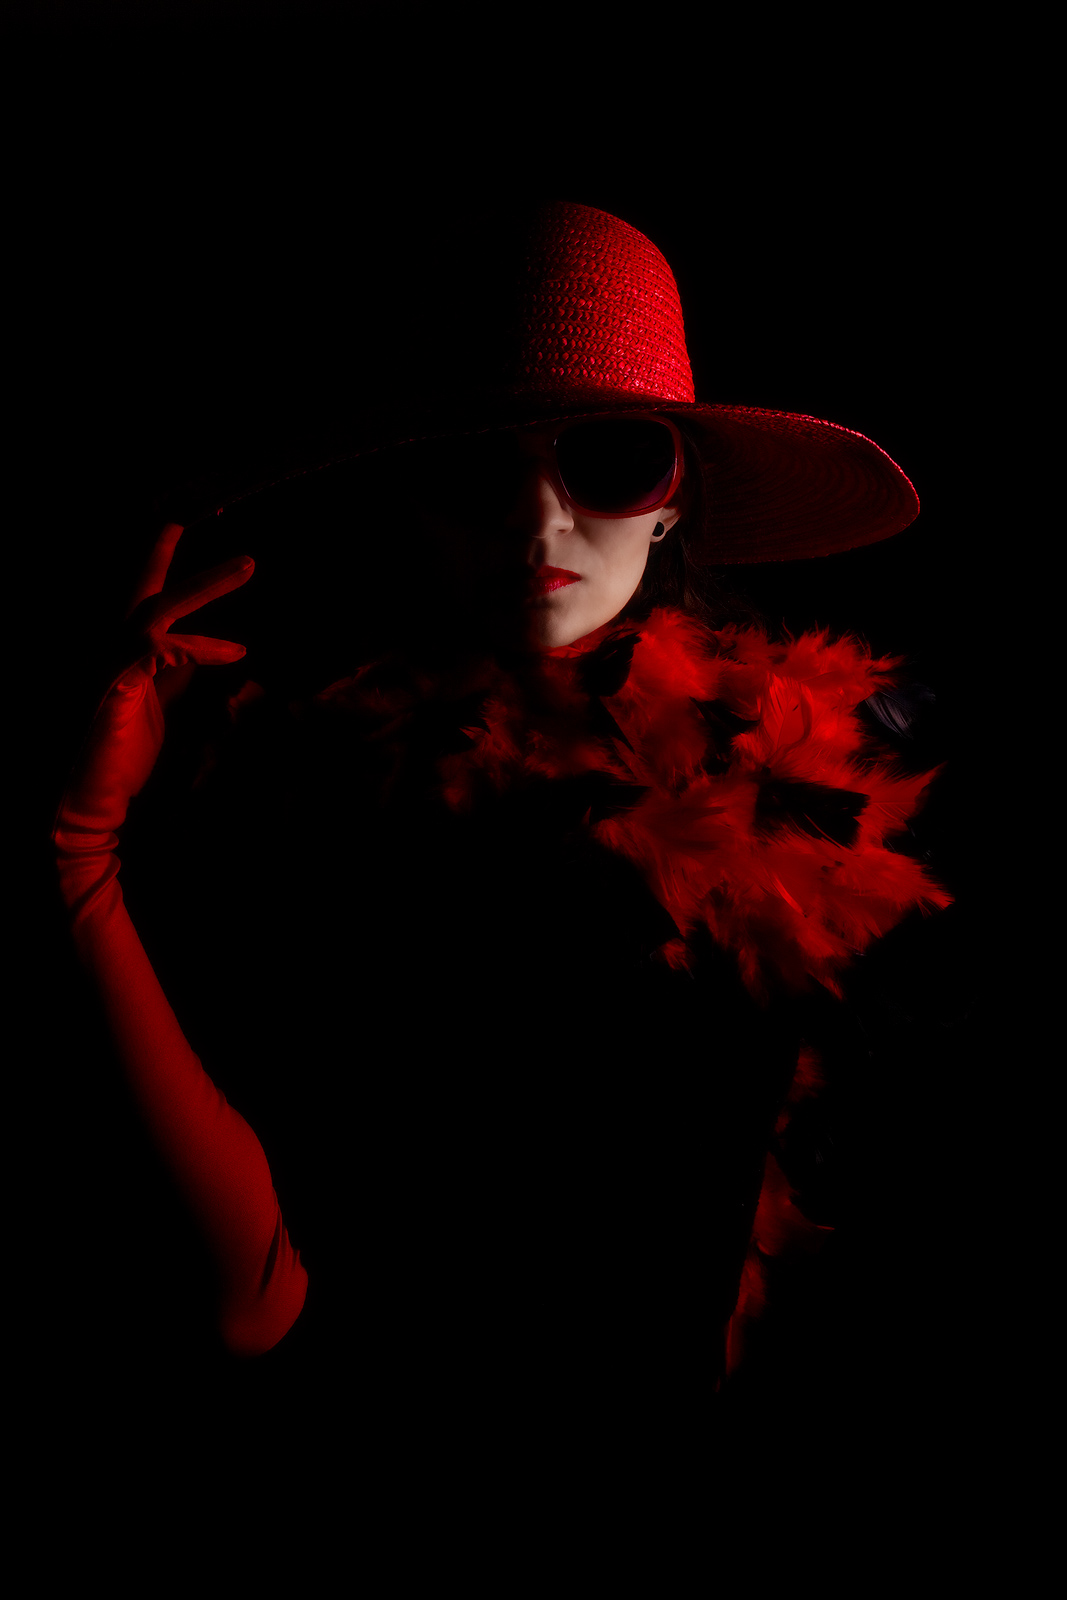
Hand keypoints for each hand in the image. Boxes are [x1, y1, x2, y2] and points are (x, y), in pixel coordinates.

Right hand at [55, 522, 254, 844]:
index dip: (159, 562)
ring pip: (157, 609)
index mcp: (121, 652)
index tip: (175, 527)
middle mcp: (109, 649)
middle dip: (178, 556)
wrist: (93, 797)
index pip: (144, 598)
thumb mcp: (154, 705)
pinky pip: (160, 650)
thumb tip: (191, 656)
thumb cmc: (121, 755)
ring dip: (205, 584)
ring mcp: (109, 664)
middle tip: (229, 539)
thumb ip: (171, 676)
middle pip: (149, 591)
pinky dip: (199, 646)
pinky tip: (233, 651)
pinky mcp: (117, 685)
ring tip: (247, 565)